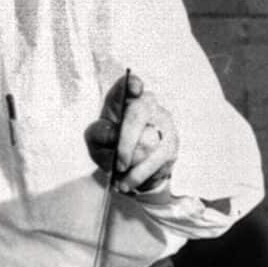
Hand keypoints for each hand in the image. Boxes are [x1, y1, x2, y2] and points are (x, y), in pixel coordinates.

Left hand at [86, 70, 178, 198]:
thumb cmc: (109, 144)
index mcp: (125, 98)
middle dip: (127, 143)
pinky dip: (142, 176)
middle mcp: (148, 104)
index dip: (132, 84)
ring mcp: (164, 123)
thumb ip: (98, 133)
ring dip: (135, 168)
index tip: (134, 88)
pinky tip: (131, 182)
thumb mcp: (95, 139)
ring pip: (152, 143)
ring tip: (121, 182)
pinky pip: (158, 162)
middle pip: (139, 114)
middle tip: (118, 165)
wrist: (126, 166)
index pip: (129, 84)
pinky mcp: (172, 144)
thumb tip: (113, 135)